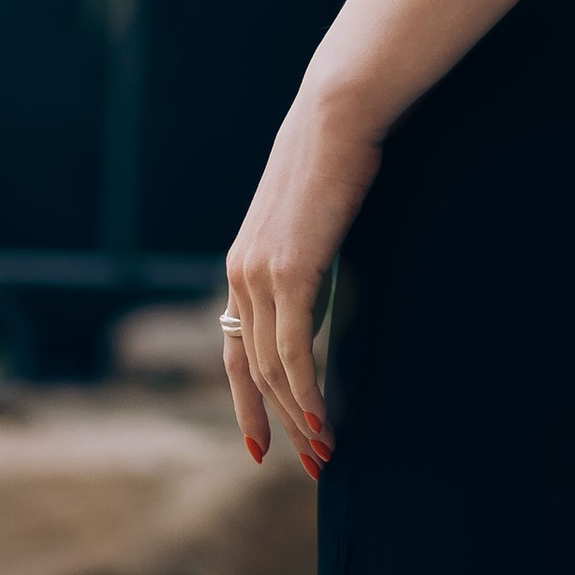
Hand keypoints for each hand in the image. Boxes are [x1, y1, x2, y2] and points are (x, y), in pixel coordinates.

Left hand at [222, 84, 383, 472]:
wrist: (338, 113)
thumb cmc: (337, 154)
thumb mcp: (313, 215)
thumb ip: (308, 253)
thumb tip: (324, 281)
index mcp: (242, 265)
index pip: (236, 350)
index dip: (248, 402)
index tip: (263, 444)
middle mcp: (240, 275)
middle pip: (253, 370)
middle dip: (279, 422)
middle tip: (311, 461)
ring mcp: (260, 275)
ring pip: (273, 369)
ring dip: (300, 416)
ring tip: (326, 450)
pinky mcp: (289, 272)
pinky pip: (293, 350)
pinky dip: (306, 391)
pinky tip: (322, 419)